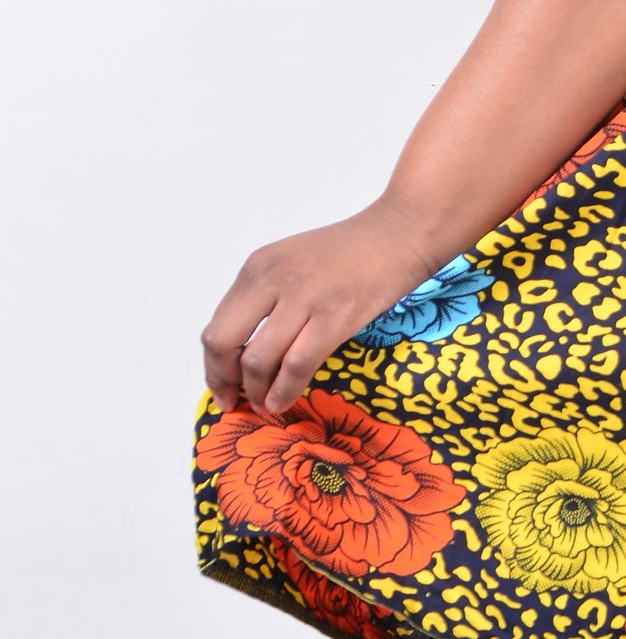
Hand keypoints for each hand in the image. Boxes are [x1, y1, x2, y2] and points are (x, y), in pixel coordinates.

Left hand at [201, 204, 443, 417]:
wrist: (398, 234)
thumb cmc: (351, 252)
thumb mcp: (292, 263)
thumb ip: (266, 298)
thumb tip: (246, 350)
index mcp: (257, 267)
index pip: (217, 326)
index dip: (213, 366)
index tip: (222, 387)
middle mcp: (271, 280)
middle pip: (223, 342)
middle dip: (223, 380)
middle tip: (235, 401)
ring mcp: (302, 299)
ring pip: (257, 360)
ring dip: (257, 391)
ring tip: (266, 405)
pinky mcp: (334, 317)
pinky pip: (297, 365)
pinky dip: (285, 391)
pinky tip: (285, 401)